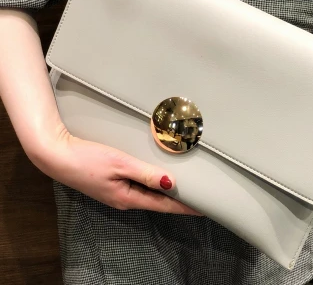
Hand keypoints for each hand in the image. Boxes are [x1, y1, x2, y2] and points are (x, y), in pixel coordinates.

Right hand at [30, 122, 199, 214]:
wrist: (57, 156)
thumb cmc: (86, 159)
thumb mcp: (120, 164)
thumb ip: (146, 174)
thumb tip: (170, 183)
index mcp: (128, 198)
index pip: (163, 205)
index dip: (184, 206)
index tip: (202, 208)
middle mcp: (124, 198)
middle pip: (157, 201)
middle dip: (177, 200)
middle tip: (196, 195)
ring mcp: (117, 192)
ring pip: (148, 193)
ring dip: (165, 192)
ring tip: (182, 187)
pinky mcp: (111, 184)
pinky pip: (138, 186)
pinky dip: (151, 184)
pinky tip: (156, 178)